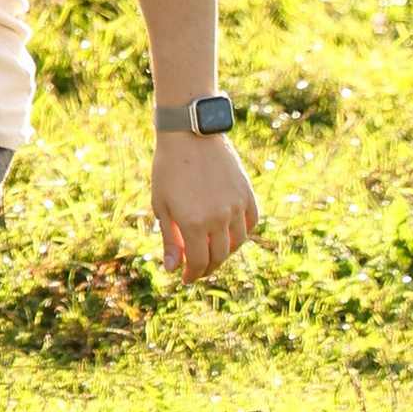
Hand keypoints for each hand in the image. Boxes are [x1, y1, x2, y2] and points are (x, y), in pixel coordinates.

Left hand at [150, 133, 260, 280]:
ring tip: (213, 252)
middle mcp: (218, 218)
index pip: (199, 262)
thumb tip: (173, 269)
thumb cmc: (168, 168)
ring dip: (225, 252)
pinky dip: (242, 233)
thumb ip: (169, 239)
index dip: (192, 274)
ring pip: (237, 243)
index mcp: (193, 223)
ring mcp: (235, 206)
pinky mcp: (247, 194)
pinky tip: (231, 235)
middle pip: (218, 256)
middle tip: (198, 268)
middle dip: (207, 267)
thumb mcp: (162, 204)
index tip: (186, 278)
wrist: (190, 133)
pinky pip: (251, 223)